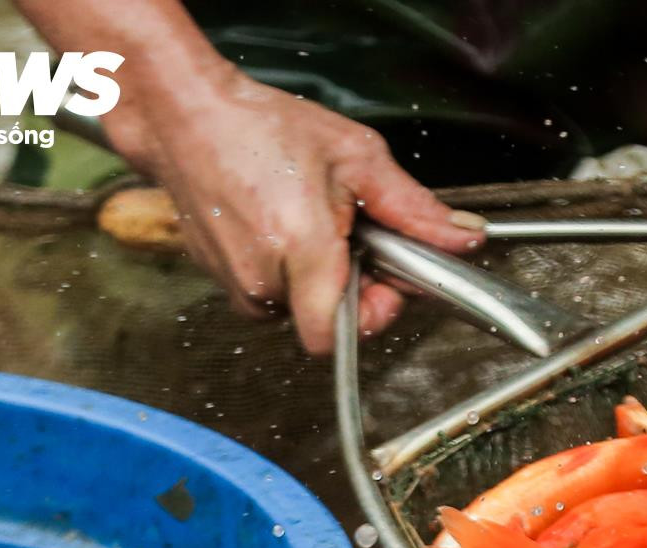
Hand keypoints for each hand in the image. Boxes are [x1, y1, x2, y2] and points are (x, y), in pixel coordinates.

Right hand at [104, 65, 483, 352]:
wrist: (184, 114)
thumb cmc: (261, 128)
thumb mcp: (355, 157)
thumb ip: (412, 208)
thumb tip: (462, 238)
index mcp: (301, 249)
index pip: (337, 335)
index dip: (371, 315)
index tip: (384, 280)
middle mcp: (262, 277)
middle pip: (324, 319)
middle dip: (349, 285)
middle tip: (348, 232)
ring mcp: (232, 281)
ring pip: (295, 307)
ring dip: (314, 275)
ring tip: (309, 219)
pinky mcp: (216, 277)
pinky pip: (266, 291)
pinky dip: (283, 267)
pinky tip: (280, 222)